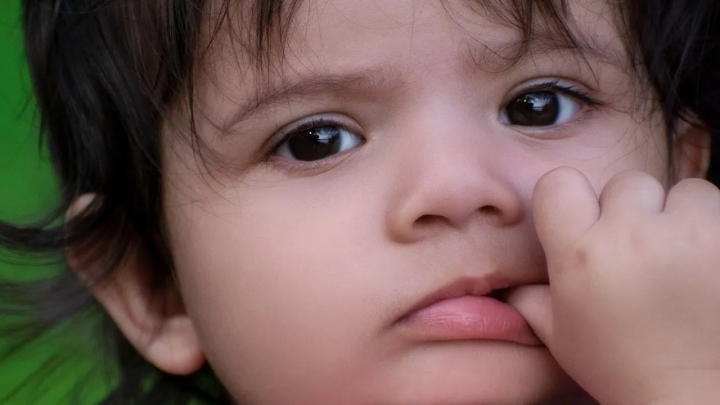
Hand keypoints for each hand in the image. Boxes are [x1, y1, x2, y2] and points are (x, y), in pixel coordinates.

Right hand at [508, 167, 719, 404]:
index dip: (570, 199)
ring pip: (679, 190)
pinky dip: (711, 227)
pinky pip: (715, 205)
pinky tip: (705, 262)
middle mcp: (631, 235)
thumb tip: (509, 281)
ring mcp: (686, 233)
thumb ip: (529, 298)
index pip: (560, 182)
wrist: (696, 396)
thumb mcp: (560, 336)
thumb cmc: (623, 368)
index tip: (584, 221)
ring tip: (679, 255)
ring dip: (679, 215)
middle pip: (625, 183)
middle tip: (638, 250)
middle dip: (631, 210)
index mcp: (580, 254)